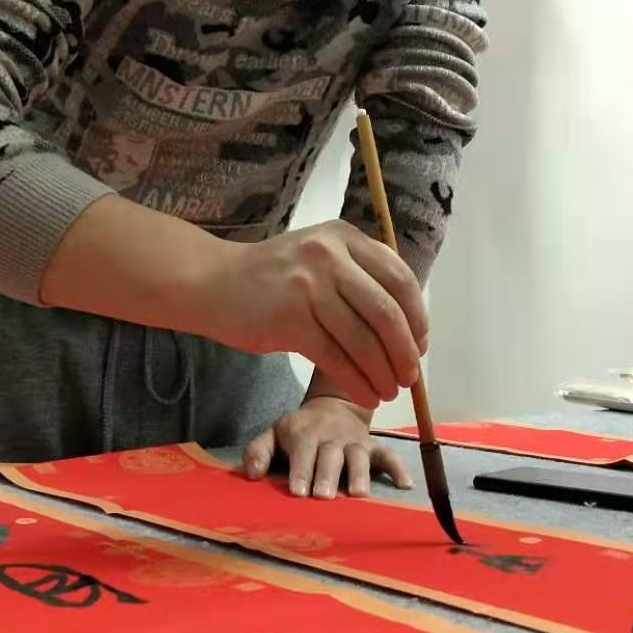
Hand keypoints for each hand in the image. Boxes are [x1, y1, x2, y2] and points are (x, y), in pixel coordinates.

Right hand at [195, 220, 427, 410]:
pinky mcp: (288, 319)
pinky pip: (335, 358)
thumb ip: (359, 275)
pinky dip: (356, 382)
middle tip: (409, 377)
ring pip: (362, 339)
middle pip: (386, 312)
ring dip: (382, 373)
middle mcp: (329, 255)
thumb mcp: (319, 255)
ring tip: (388, 393)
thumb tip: (409, 324)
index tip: (420, 345)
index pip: (399, 278)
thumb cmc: (273, 276)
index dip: (417, 317)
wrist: (212, 282)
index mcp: (344, 237)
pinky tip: (365, 395)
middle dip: (404, 352)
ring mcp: (308, 286)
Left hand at [242, 397, 413, 497]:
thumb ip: (258, 451)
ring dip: (359, 474)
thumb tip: (252, 474)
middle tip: (324, 496)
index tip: (298, 491)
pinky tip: (405, 485)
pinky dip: (398, 468)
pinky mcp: (375, 447)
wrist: (334, 405)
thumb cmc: (299, 429)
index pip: (302, 451)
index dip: (300, 470)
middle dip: (327, 475)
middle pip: (331, 455)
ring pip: (359, 457)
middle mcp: (332, 437)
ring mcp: (356, 442)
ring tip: (359, 494)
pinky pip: (389, 455)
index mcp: (305, 433)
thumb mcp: (274, 433)